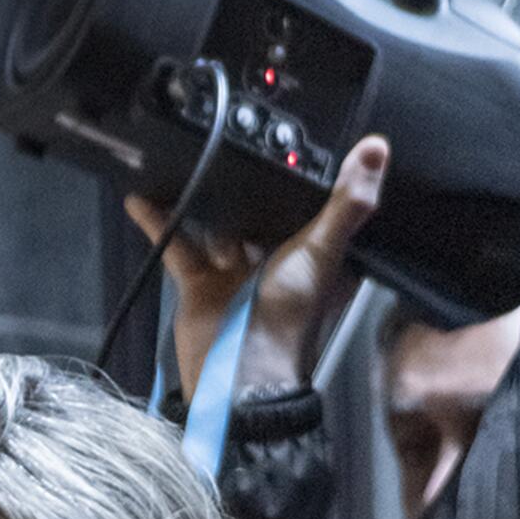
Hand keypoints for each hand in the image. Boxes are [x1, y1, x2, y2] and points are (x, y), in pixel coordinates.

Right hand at [126, 135, 389, 406]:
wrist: (240, 378)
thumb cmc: (288, 320)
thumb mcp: (322, 253)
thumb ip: (347, 203)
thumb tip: (378, 148)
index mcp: (311, 255)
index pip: (308, 207)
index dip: (301, 179)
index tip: (293, 140)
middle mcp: (274, 261)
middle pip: (259, 211)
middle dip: (248, 186)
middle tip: (233, 141)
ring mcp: (233, 272)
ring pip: (217, 224)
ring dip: (204, 200)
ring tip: (191, 157)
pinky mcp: (199, 283)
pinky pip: (177, 244)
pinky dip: (159, 221)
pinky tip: (141, 195)